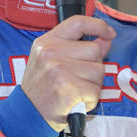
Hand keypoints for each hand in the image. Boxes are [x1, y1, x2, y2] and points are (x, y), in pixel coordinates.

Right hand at [21, 15, 115, 130]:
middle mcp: (51, 53)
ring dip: (93, 84)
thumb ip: (77, 48)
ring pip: (99, 71)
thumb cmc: (41, 87)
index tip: (109, 33)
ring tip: (75, 91)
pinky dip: (91, 99)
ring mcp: (59, 70)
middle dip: (94, 66)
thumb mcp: (51, 60)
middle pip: (94, 50)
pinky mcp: (68, 89)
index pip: (78, 22)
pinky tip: (76, 101)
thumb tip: (104, 40)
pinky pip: (96, 91)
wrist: (28, 114)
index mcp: (47, 42)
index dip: (98, 26)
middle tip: (77, 78)